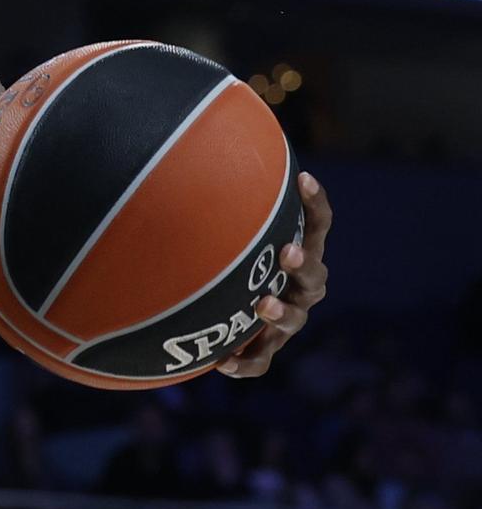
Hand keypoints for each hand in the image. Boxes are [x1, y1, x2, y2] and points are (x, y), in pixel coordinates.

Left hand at [219, 171, 330, 376]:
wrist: (231, 302)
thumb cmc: (235, 250)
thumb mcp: (234, 224)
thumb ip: (224, 192)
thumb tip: (193, 143)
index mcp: (299, 248)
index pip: (316, 223)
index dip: (314, 202)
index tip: (301, 178)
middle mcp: (300, 283)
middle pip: (312, 274)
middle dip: (300, 262)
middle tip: (284, 251)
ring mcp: (287, 315)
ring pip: (293, 318)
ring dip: (280, 312)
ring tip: (261, 306)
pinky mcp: (266, 344)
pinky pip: (262, 359)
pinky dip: (246, 363)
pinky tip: (222, 365)